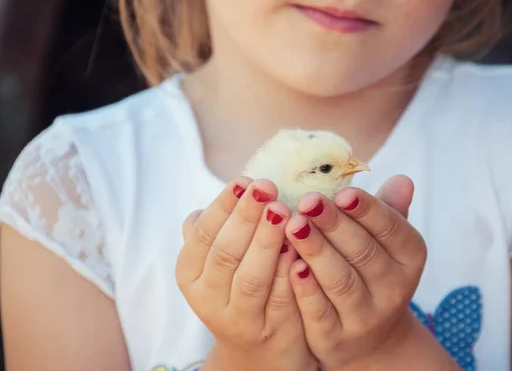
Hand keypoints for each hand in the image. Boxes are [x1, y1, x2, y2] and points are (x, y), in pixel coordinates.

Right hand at [176, 178, 317, 370]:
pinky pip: (280, 299)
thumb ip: (219, 227)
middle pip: (225, 253)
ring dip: (267, 242)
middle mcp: (207, 298)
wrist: (256, 352)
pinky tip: (299, 247)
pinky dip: (289, 272)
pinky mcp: (271, 332)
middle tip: (267, 187)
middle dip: (246, 217)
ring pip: (251, 278)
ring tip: (283, 211)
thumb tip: (237, 187)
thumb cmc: (237, 288)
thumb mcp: (215, 262)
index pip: (202, 235)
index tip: (244, 180)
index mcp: (189, 273)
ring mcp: (239, 319)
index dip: (223, 206)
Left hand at [285, 175, 426, 369]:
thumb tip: (402, 179)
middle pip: (363, 252)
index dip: (368, 210)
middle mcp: (393, 289)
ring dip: (316, 251)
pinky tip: (289, 265)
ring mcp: (365, 317)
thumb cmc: (371, 271)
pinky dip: (305, 289)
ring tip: (293, 225)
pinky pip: (318, 311)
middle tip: (308, 201)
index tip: (343, 191)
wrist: (370, 338)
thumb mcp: (386, 242)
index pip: (392, 229)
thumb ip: (388, 210)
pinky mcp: (334, 337)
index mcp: (409, 257)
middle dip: (335, 224)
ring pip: (340, 281)